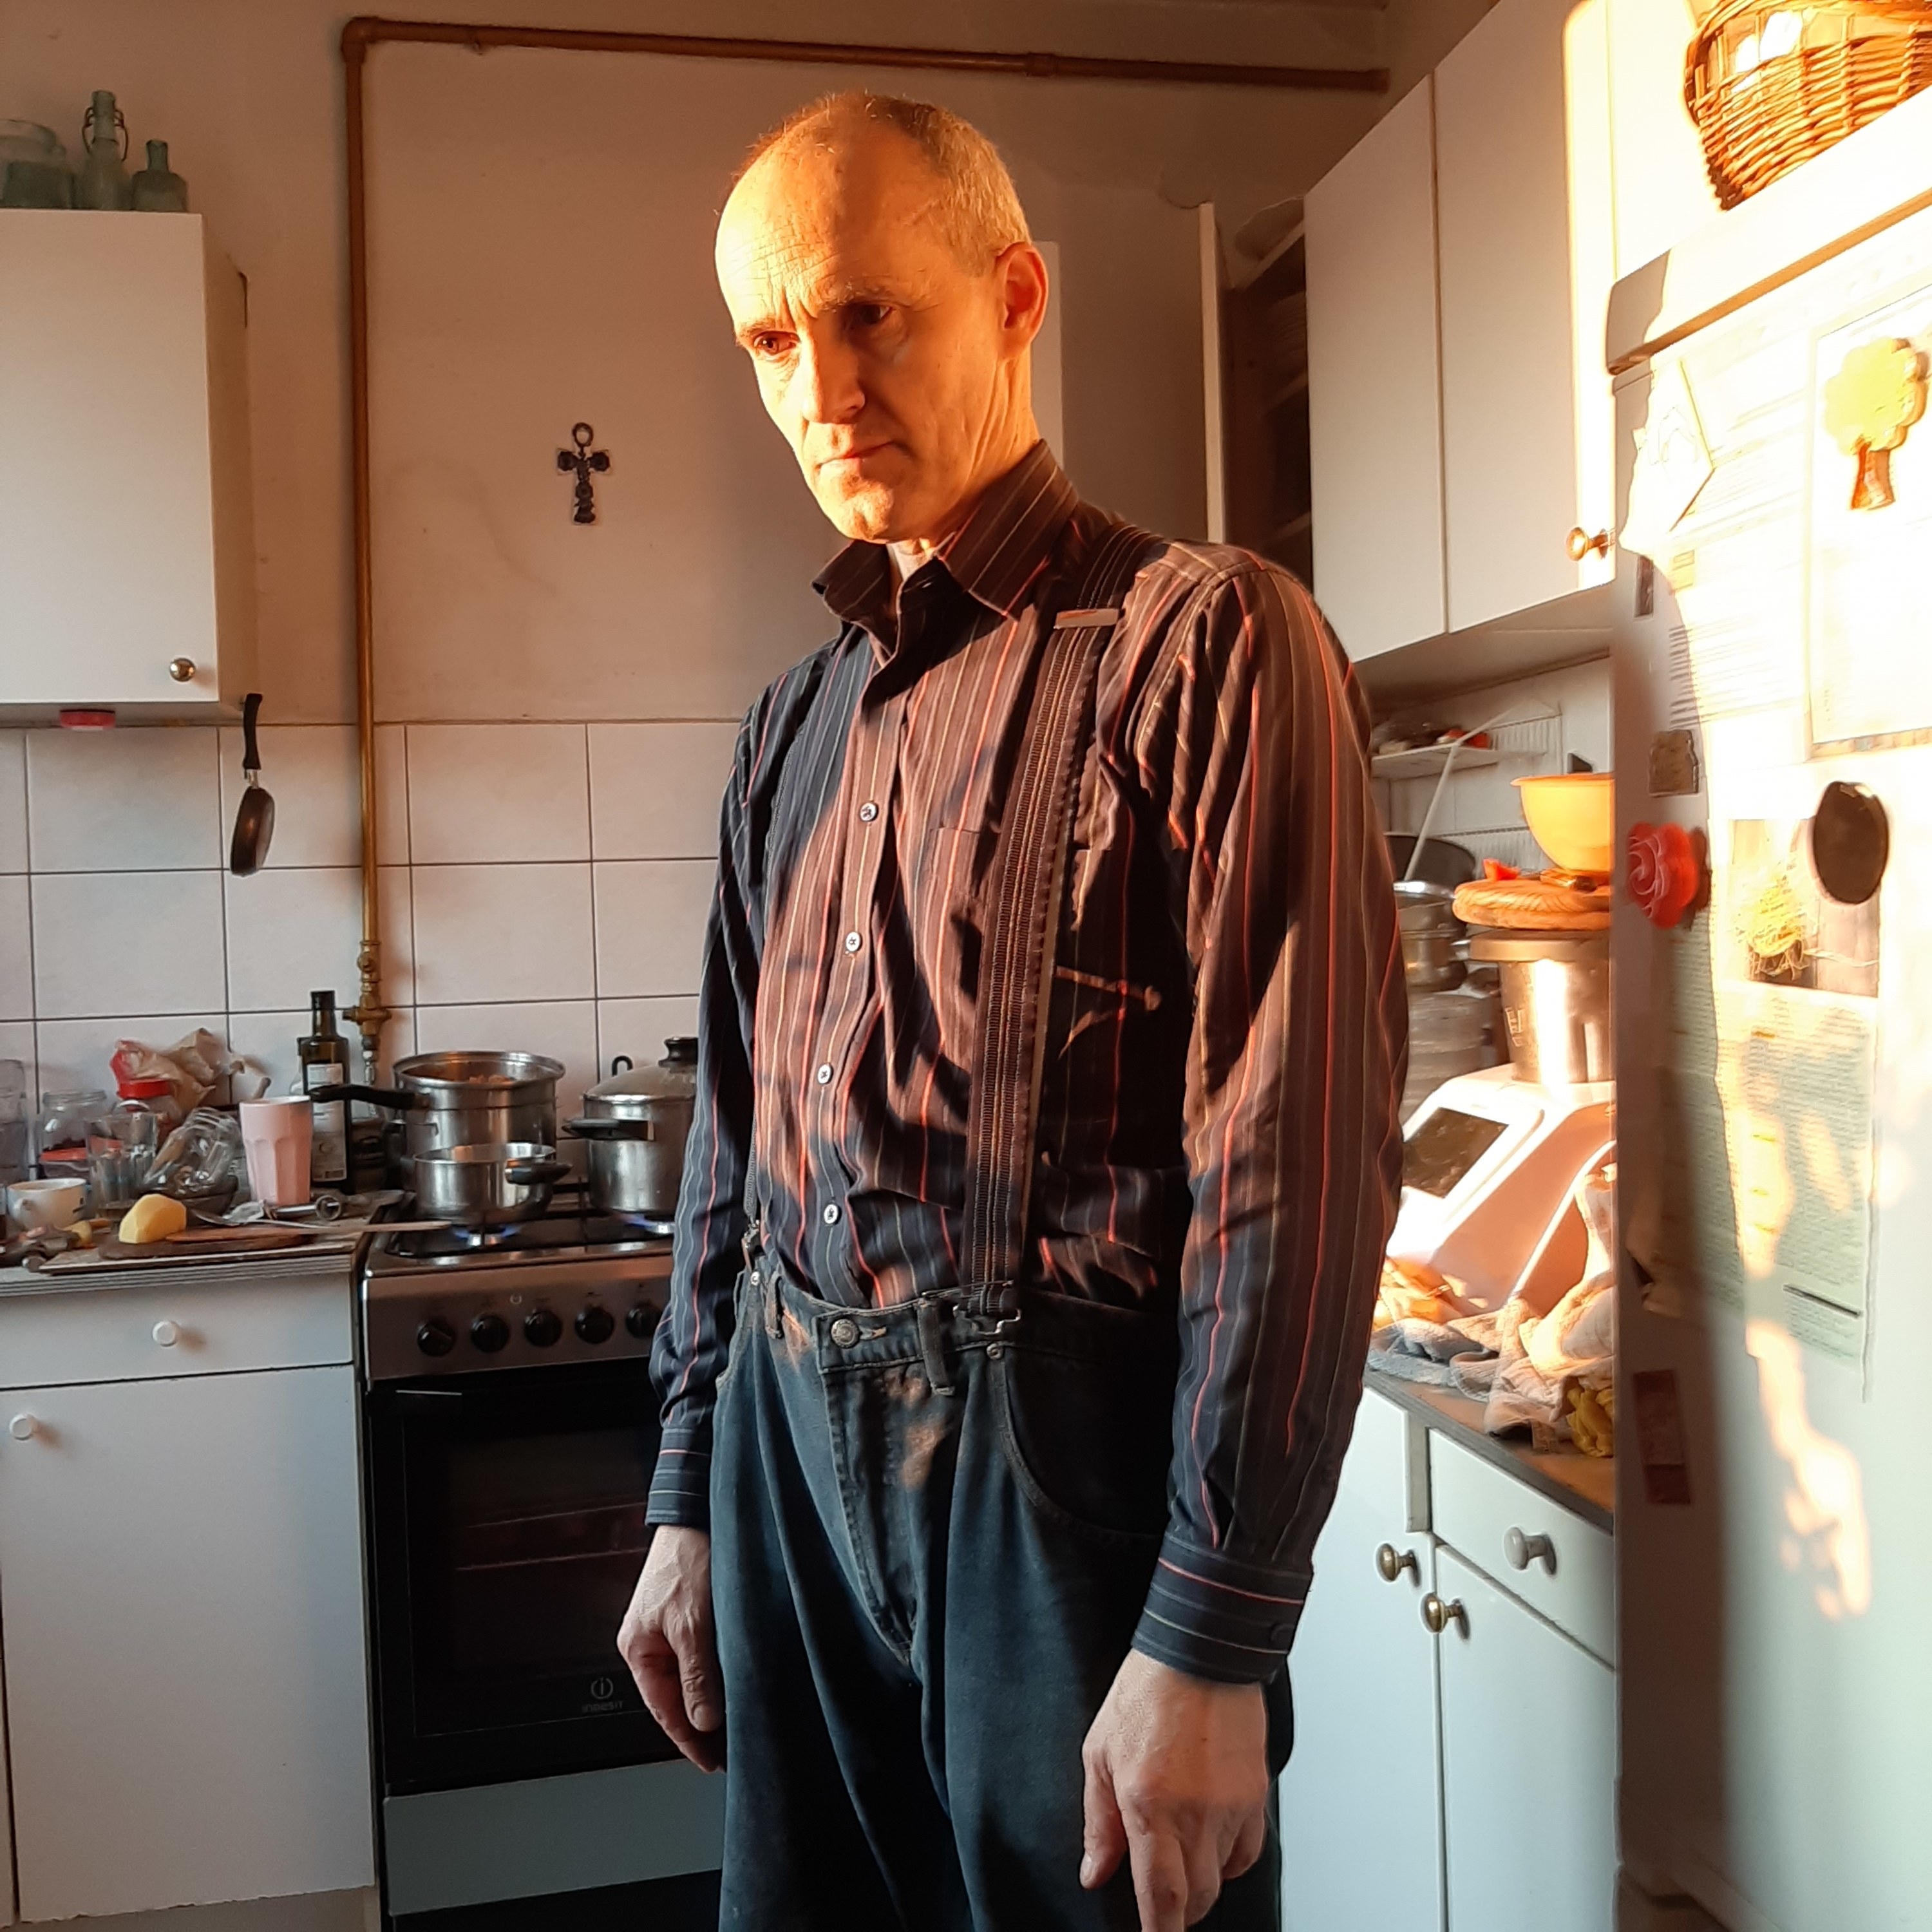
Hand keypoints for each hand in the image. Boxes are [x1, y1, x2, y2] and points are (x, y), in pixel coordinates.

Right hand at [616, 1525, 724, 1771]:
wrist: (697, 1510)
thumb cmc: (688, 1559)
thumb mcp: (694, 1624)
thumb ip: (697, 1676)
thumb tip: (702, 1721)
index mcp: (638, 1648)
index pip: (663, 1709)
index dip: (688, 1739)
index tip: (711, 1761)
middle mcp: (650, 1641)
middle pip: (675, 1695)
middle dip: (700, 1723)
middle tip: (728, 1749)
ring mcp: (668, 1626)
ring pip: (690, 1676)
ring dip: (710, 1698)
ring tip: (735, 1723)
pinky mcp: (688, 1612)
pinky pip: (700, 1655)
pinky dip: (715, 1673)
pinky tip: (734, 1682)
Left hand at [1079, 1650, 1268, 1930]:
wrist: (1199, 1651)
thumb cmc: (1145, 1693)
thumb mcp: (1099, 1753)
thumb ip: (1098, 1822)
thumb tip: (1094, 1873)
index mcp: (1150, 1806)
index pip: (1162, 1898)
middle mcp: (1196, 1814)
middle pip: (1197, 1898)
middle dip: (1177, 1910)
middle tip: (1159, 1899)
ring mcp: (1232, 1807)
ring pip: (1222, 1876)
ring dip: (1200, 1880)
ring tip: (1179, 1852)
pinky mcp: (1256, 1795)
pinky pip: (1247, 1851)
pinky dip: (1229, 1859)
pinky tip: (1210, 1840)